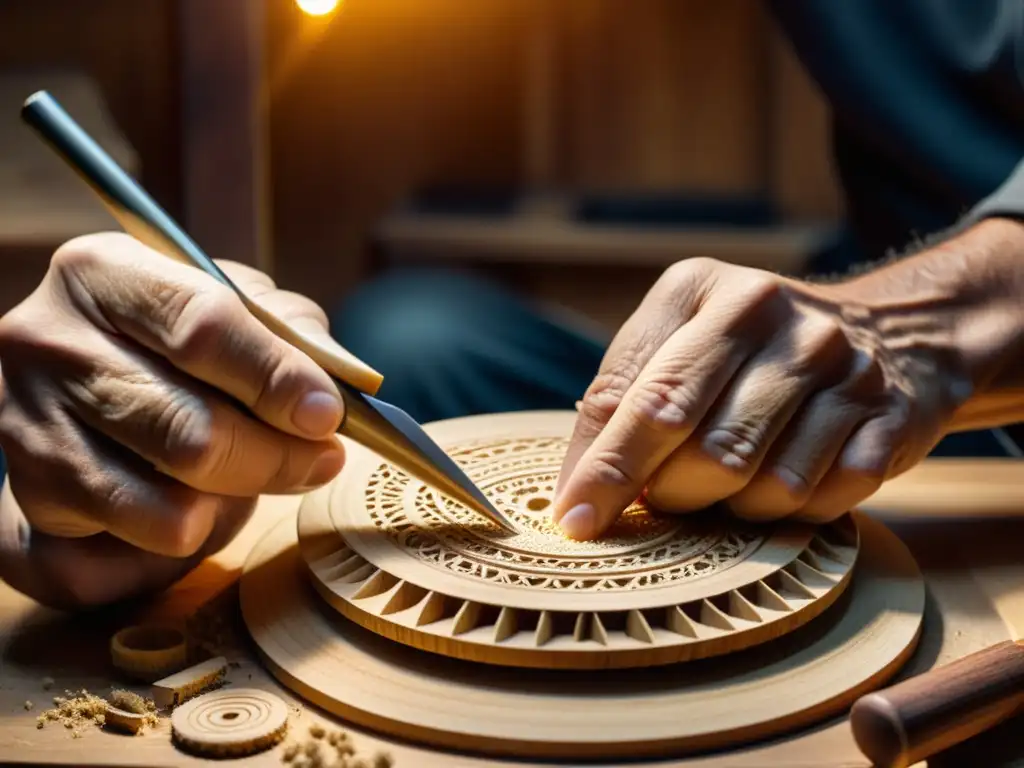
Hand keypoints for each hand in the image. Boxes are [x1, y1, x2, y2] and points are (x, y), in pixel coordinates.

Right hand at [0, 233, 346, 607]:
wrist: (87, 387)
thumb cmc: (177, 341)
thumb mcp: (234, 305)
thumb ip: (289, 330)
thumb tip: (342, 381)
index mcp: (103, 273)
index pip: (200, 327)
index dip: (276, 378)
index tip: (328, 414)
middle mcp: (47, 344)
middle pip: (190, 431)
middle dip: (277, 458)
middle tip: (321, 460)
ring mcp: (25, 428)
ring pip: (169, 505)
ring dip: (234, 502)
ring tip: (249, 476)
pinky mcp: (31, 504)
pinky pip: (139, 547)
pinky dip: (187, 539)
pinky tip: (191, 502)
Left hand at [552, 255, 973, 539]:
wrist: (887, 332)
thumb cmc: (746, 353)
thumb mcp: (675, 344)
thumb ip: (620, 402)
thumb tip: (576, 496)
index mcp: (704, 290)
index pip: (645, 397)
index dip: (607, 471)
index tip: (577, 521)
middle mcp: (775, 315)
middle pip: (706, 450)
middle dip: (673, 494)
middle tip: (667, 498)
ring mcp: (842, 363)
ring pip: (766, 485)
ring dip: (735, 506)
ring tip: (733, 480)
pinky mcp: (891, 414)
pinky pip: (824, 499)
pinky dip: (794, 512)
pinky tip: (790, 480)